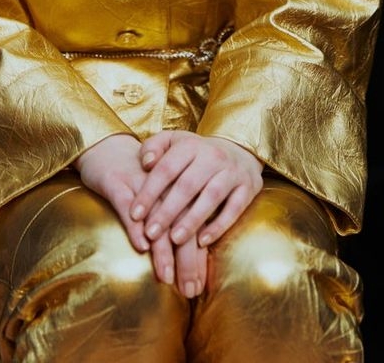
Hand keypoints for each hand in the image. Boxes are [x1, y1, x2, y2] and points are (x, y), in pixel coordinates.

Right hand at [75, 134, 209, 296]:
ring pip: (156, 218)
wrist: (105, 146)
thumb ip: (173, 220)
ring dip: (162, 249)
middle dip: (185, 260)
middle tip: (188, 290)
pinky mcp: (116, 182)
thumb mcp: (158, 195)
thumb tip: (191, 259)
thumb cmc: (135, 177)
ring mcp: (139, 183)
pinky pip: (127, 205)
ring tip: (167, 275)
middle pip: (179, 225)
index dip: (197, 258)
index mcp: (176, 188)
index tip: (198, 287)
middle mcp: (162, 186)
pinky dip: (135, 225)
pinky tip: (141, 245)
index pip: (193, 225)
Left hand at [130, 131, 262, 248]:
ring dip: (192, 220)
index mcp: (190, 145)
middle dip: (167, 211)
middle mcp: (212, 156)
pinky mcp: (248, 187)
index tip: (134, 215)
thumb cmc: (196, 153)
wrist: (238, 150)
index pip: (166, 168)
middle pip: (187, 185)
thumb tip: (144, 163)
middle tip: (150, 234)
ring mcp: (232, 172)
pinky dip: (219, 225)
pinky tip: (203, 242)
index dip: (149, 192)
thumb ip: (154, 148)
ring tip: (175, 240)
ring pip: (212, 196)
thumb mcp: (174, 142)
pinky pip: (235, 208)